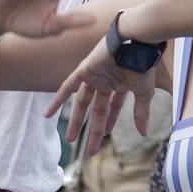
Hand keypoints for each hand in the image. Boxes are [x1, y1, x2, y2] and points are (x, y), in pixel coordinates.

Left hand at [47, 32, 157, 154]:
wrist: (137, 42)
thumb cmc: (143, 63)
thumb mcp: (143, 93)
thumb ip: (142, 113)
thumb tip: (144, 134)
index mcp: (120, 83)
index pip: (112, 107)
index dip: (109, 122)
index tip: (106, 136)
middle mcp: (106, 80)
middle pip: (97, 108)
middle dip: (94, 129)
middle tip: (90, 150)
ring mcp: (94, 75)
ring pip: (82, 103)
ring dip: (77, 121)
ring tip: (71, 140)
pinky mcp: (84, 70)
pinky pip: (67, 86)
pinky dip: (58, 100)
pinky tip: (48, 115)